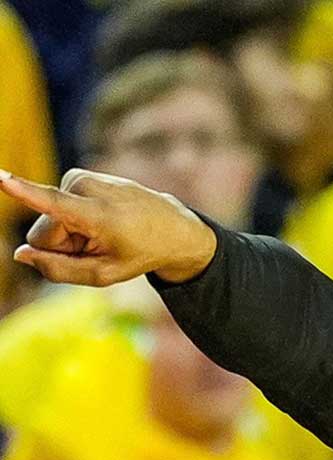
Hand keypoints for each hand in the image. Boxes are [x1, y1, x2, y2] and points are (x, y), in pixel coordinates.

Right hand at [0, 168, 216, 285]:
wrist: (173, 227)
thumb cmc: (139, 253)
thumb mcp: (105, 274)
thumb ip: (60, 270)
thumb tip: (21, 254)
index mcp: (98, 214)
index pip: (52, 203)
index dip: (22, 190)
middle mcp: (88, 189)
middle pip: (44, 232)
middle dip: (62, 246)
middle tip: (98, 247)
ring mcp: (82, 178)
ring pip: (49, 218)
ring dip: (70, 233)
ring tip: (103, 233)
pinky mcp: (78, 175)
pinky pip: (58, 206)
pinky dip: (75, 219)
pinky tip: (100, 221)